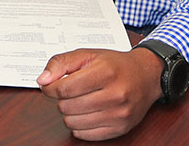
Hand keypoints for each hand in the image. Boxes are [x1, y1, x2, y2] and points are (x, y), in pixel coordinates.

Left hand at [36, 48, 163, 140]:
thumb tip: (42, 80)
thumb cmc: (115, 65)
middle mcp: (115, 95)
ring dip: (69, 113)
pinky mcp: (120, 128)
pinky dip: (79, 125)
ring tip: (79, 101)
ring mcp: (119, 114)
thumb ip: (61, 63)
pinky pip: (85, 135)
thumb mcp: (87, 54)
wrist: (146, 76)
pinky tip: (86, 113)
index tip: (49, 86)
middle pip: (67, 106)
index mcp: (105, 72)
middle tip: (70, 91)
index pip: (64, 88)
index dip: (50, 88)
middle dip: (62, 99)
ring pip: (73, 122)